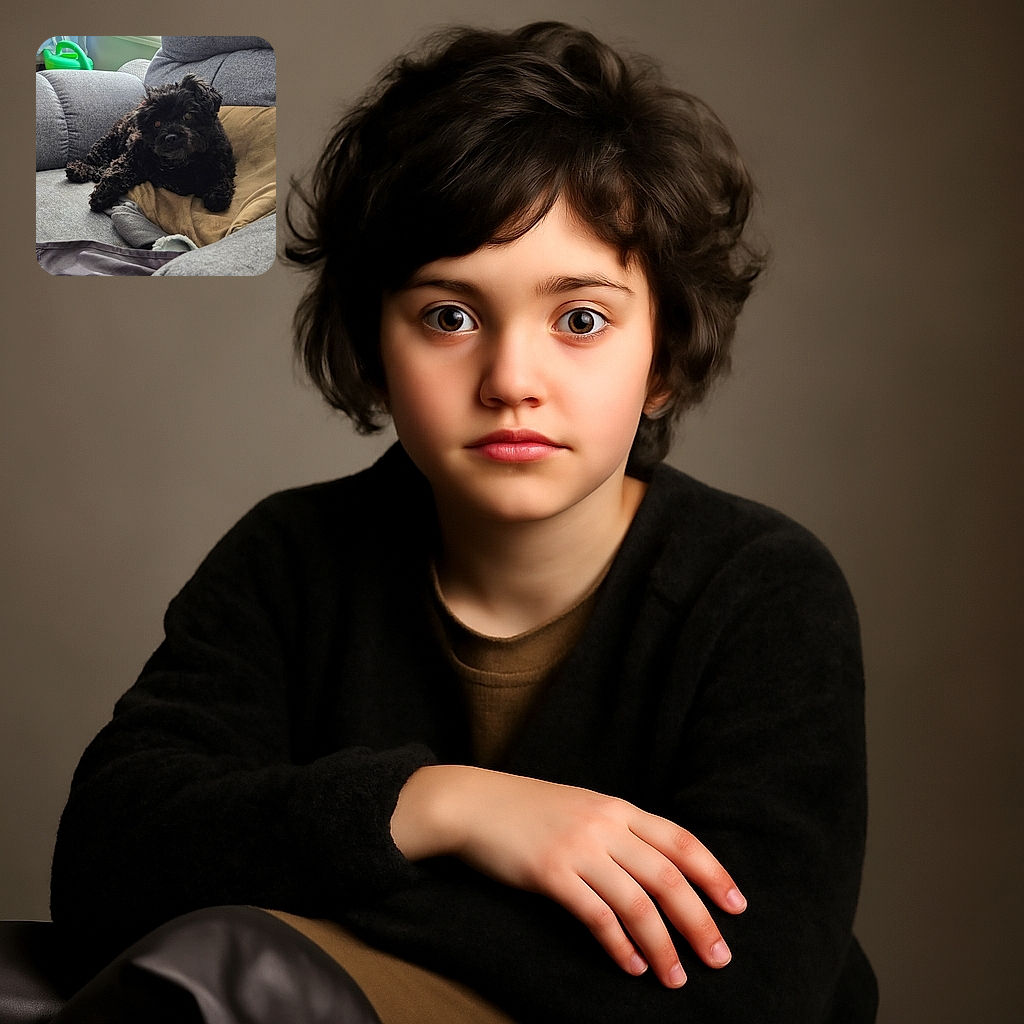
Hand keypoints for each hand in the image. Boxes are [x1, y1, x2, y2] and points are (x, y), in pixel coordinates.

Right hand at [391, 765, 745, 988]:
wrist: (473, 803)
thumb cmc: (528, 809)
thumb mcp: (581, 807)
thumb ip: (617, 830)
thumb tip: (656, 867)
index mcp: (617, 808)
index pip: (680, 840)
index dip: (713, 873)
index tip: (736, 906)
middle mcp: (604, 825)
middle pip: (667, 875)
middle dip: (699, 919)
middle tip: (719, 957)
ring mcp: (578, 848)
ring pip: (637, 902)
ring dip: (663, 943)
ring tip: (676, 976)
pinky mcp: (550, 873)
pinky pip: (597, 915)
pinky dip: (620, 944)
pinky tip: (632, 964)